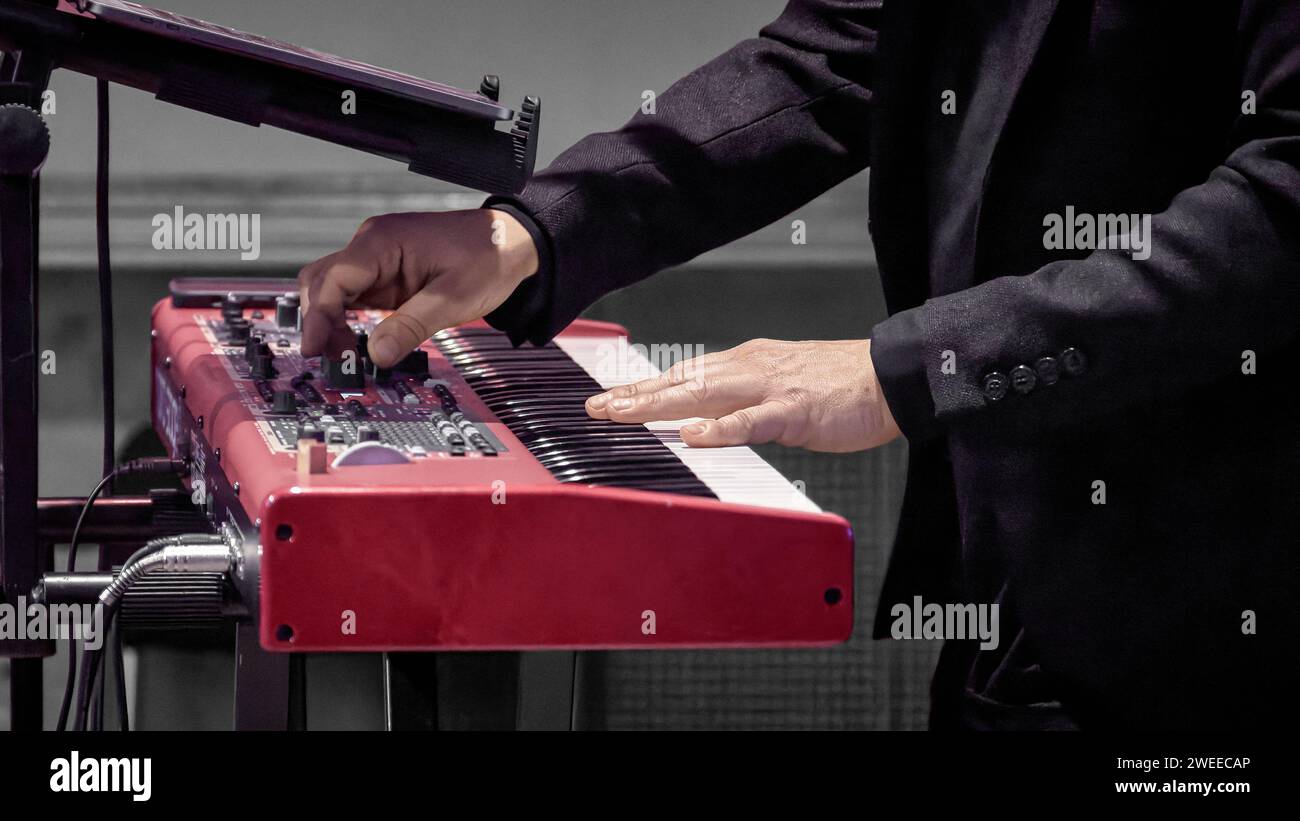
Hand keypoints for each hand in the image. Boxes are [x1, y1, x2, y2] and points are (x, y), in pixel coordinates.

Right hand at [297, 209, 538, 366]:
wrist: (513, 241)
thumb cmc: (488, 257)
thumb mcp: (453, 298)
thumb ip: (411, 326)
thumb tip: (376, 355)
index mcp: (384, 241)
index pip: (333, 279)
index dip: (319, 316)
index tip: (315, 349)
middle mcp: (373, 244)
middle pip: (322, 282)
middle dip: (320, 321)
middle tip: (334, 359)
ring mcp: (378, 258)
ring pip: (334, 289)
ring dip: (332, 322)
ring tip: (346, 355)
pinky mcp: (387, 272)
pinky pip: (355, 294)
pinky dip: (349, 318)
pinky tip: (357, 341)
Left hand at [585, 338, 902, 451]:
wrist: (891, 377)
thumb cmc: (840, 385)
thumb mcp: (779, 386)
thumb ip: (742, 400)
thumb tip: (707, 417)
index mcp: (746, 363)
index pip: (683, 374)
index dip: (643, 387)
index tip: (608, 399)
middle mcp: (750, 368)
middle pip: (682, 380)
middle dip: (636, 395)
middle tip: (597, 408)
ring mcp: (770, 387)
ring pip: (705, 392)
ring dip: (661, 403)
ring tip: (624, 414)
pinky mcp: (795, 409)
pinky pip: (753, 419)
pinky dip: (721, 426)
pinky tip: (695, 433)